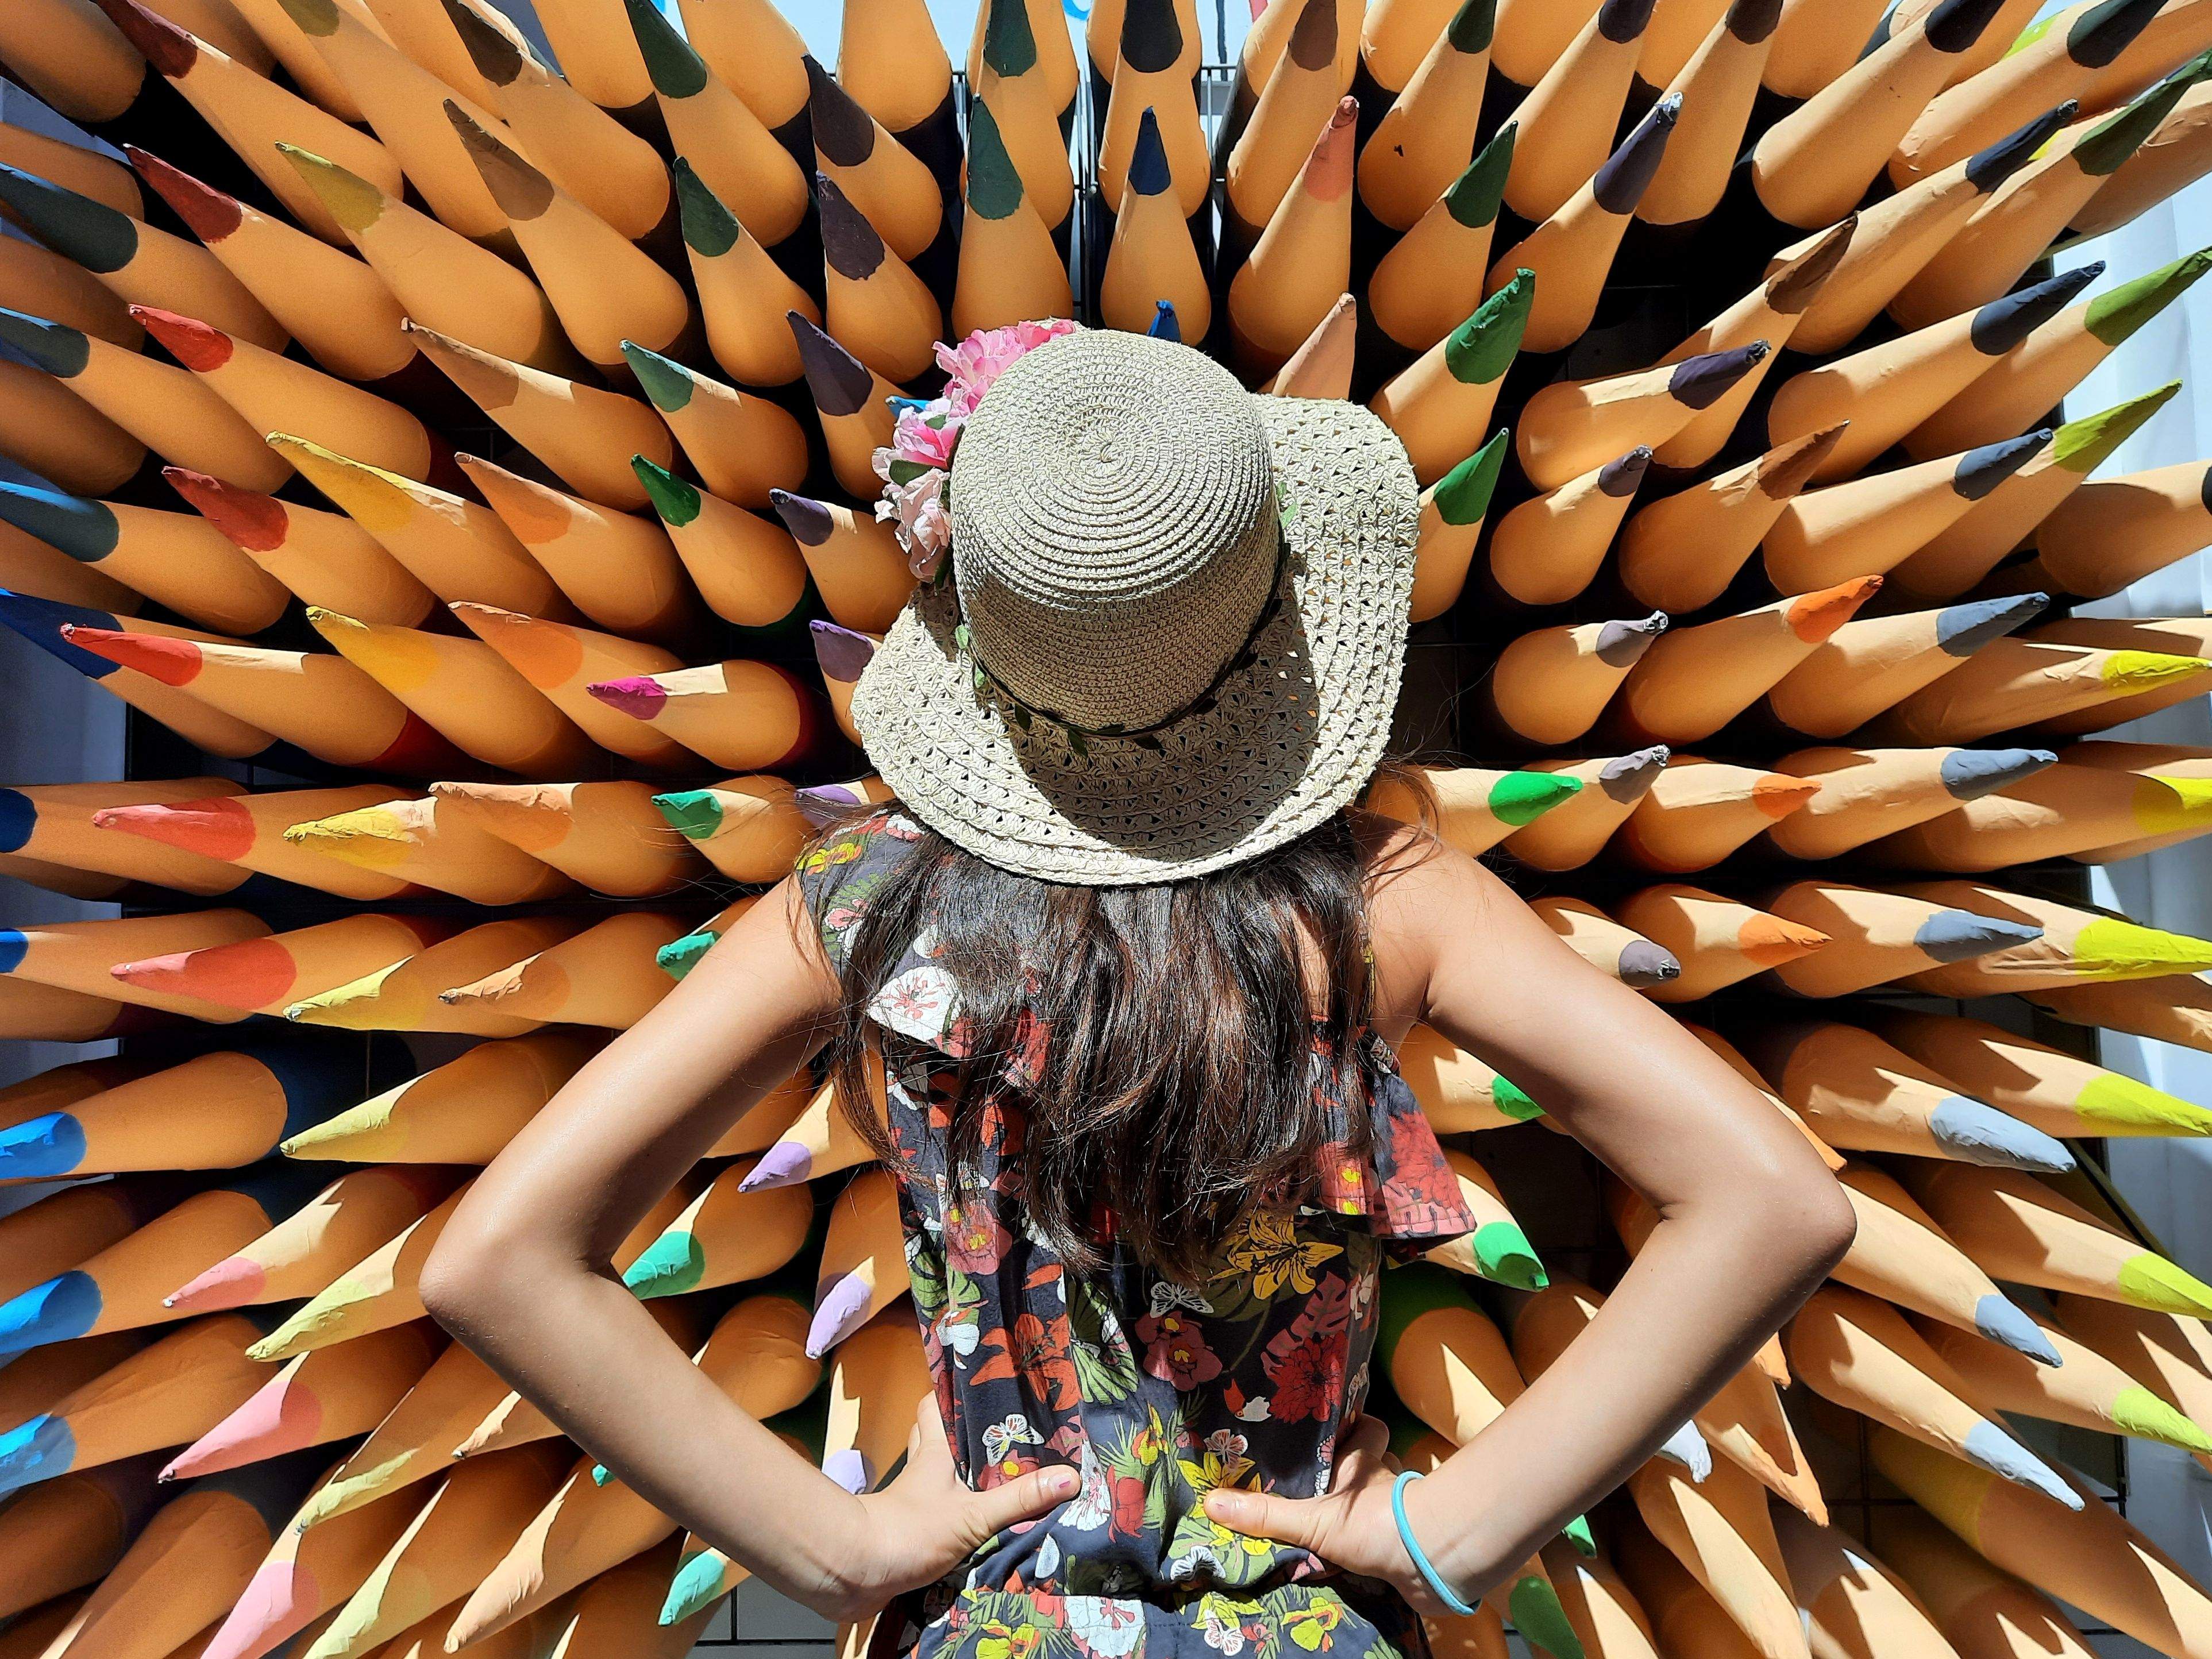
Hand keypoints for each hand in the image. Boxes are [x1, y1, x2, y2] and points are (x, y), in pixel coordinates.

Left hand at [837, 1395, 1076, 1619]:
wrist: (856, 1572)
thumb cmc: (910, 1530)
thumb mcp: (973, 1514)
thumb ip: (1019, 1498)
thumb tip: (1070, 1477)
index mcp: (933, 1452)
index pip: (934, 1406)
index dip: (950, 1392)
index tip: (978, 1384)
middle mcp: (919, 1469)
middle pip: (933, 1436)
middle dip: (959, 1431)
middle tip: (997, 1431)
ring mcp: (910, 1500)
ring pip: (932, 1472)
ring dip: (955, 1471)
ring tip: (993, 1472)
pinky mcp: (906, 1530)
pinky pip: (933, 1509)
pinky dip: (951, 1508)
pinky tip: (973, 1517)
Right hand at [1199, 1414, 1462, 1618]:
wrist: (1432, 1561)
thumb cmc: (1374, 1523)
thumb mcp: (1312, 1520)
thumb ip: (1266, 1514)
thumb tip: (1212, 1502)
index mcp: (1363, 1461)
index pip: (1367, 1428)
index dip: (1356, 1425)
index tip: (1335, 1429)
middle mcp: (1387, 1479)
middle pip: (1378, 1460)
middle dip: (1360, 1468)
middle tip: (1329, 1483)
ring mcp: (1405, 1511)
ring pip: (1389, 1496)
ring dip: (1372, 1505)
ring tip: (1341, 1519)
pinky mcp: (1416, 1543)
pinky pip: (1396, 1534)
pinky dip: (1383, 1541)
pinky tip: (1364, 1554)